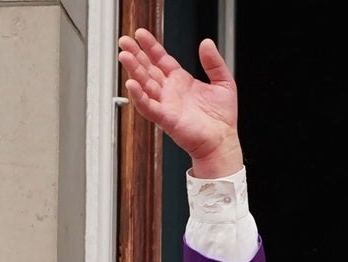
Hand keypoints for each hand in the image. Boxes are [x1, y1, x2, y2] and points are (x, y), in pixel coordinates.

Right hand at [117, 28, 242, 178]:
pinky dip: (139, 96)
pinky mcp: (166, 118)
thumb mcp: (223, 82)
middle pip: (148, 69)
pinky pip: (148, 106)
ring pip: (144, 84)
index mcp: (181, 81)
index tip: (141, 34)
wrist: (222, 141)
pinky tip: (132, 84)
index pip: (161, 59)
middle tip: (124, 41)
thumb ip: (214, 62)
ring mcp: (166, 104)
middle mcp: (170, 92)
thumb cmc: (222, 119)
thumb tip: (207, 43)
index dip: (151, 46)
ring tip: (125, 56)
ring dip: (133, 70)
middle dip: (136, 54)